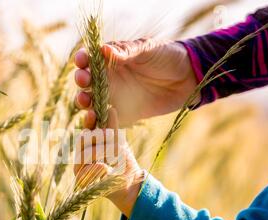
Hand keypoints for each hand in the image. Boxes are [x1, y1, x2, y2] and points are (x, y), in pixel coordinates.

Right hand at [74, 108, 143, 216]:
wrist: (129, 186)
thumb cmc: (124, 164)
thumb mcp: (120, 143)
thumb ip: (113, 128)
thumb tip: (111, 109)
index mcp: (89, 145)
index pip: (86, 129)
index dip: (89, 121)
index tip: (94, 113)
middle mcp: (81, 155)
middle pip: (83, 138)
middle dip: (99, 137)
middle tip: (111, 137)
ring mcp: (79, 167)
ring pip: (85, 152)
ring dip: (102, 151)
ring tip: (114, 154)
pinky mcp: (81, 180)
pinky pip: (87, 168)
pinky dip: (98, 168)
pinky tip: (106, 169)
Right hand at [75, 39, 198, 126]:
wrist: (187, 79)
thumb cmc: (167, 57)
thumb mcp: (147, 50)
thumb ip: (126, 52)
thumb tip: (103, 49)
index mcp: (110, 59)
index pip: (89, 59)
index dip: (82, 60)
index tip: (82, 62)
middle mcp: (108, 78)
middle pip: (85, 82)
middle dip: (81, 81)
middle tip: (84, 82)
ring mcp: (113, 97)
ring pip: (90, 102)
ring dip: (84, 103)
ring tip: (87, 103)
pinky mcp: (122, 114)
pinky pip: (105, 120)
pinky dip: (98, 122)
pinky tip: (98, 121)